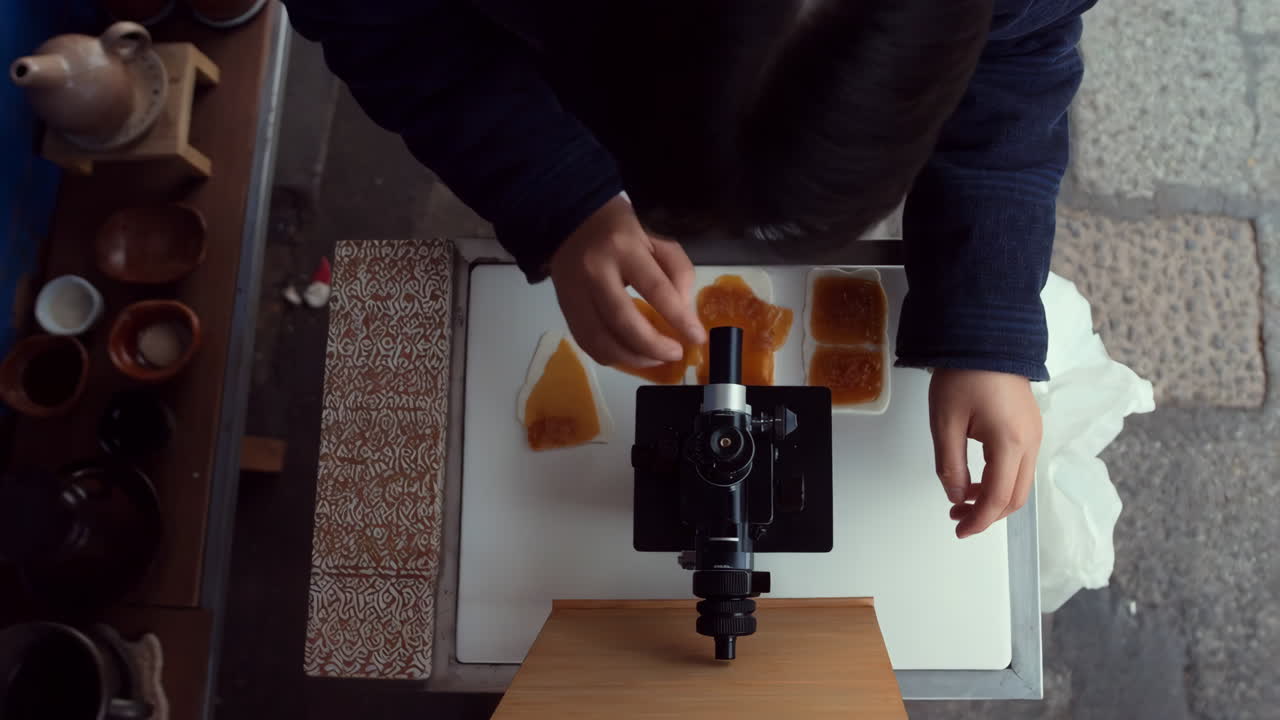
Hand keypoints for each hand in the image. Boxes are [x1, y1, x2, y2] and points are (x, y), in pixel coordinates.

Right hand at [549, 196, 705, 366]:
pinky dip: (610, 356)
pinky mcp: (565, 308)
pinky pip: (586, 342)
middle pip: (623, 321)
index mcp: (623, 248)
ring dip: (632, 358)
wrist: (570, 221)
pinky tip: (630, 355)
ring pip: (600, 339)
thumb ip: (678, 273)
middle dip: (653, 346)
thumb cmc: (622, 232)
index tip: (697, 338)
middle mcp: (594, 271)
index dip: (679, 319)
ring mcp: (574, 292)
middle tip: (675, 353)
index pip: (655, 289)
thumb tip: (683, 315)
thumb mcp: (658, 240)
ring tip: (655, 359)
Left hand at [929, 369, 1041, 538]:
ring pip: (1020, 483)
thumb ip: (950, 466)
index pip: (998, 498)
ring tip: (961, 499)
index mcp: (1011, 443)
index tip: (959, 530)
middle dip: (987, 514)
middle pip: (1016, 497)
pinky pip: (1020, 466)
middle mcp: (1031, 442)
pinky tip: (976, 479)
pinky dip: (1000, 480)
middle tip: (957, 518)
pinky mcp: (1029, 426)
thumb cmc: (964, 373)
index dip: (978, 521)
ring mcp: (1034, 434)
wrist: (985, 336)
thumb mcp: (945, 423)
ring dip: (993, 498)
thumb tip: (957, 497)